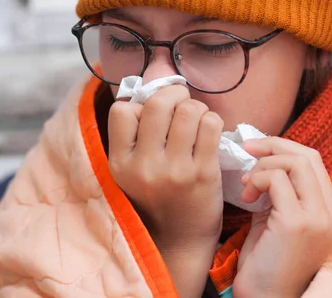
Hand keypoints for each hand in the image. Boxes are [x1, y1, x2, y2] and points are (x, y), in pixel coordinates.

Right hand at [108, 85, 224, 296]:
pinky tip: (208, 132)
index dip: (140, 105)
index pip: (122, 110)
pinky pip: (210, 124)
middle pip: (159, 103)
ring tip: (196, 119)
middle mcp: (144, 166)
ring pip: (188, 110)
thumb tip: (155, 89)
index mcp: (120, 163)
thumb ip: (135, 137)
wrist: (179, 241)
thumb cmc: (156, 199)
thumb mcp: (130, 172)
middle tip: (181, 102)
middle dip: (174, 94)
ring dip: (195, 107)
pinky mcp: (203, 173)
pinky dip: (212, 120)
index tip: (153, 115)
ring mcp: (175, 170)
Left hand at [233, 137, 331, 297]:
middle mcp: (329, 214)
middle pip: (308, 156)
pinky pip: (277, 180)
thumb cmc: (265, 263)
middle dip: (273, 146)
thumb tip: (262, 161)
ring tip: (247, 185)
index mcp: (328, 212)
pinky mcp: (297, 224)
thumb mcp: (276, 220)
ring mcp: (317, 218)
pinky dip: (258, 180)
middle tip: (247, 150)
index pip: (314, 162)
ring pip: (296, 163)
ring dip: (263, 166)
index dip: (284, 148)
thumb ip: (278, 192)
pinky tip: (246, 198)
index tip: (256, 149)